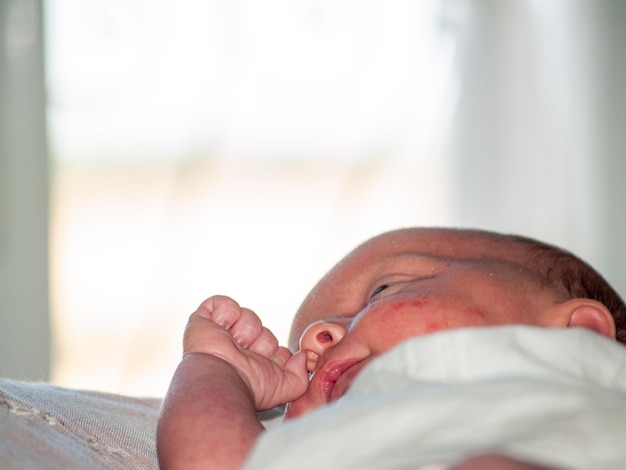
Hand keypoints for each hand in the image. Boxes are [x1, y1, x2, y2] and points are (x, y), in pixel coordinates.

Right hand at [183, 295, 307, 409]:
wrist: (219, 379)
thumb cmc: (249, 387)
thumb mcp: (285, 388)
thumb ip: (301, 375)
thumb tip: (303, 357)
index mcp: (254, 366)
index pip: (275, 347)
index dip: (275, 353)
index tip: (267, 363)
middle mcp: (238, 350)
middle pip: (264, 331)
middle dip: (261, 341)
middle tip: (247, 354)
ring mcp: (221, 335)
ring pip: (248, 316)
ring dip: (245, 330)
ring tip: (233, 344)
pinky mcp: (203, 321)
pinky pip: (222, 303)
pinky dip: (225, 312)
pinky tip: (222, 328)